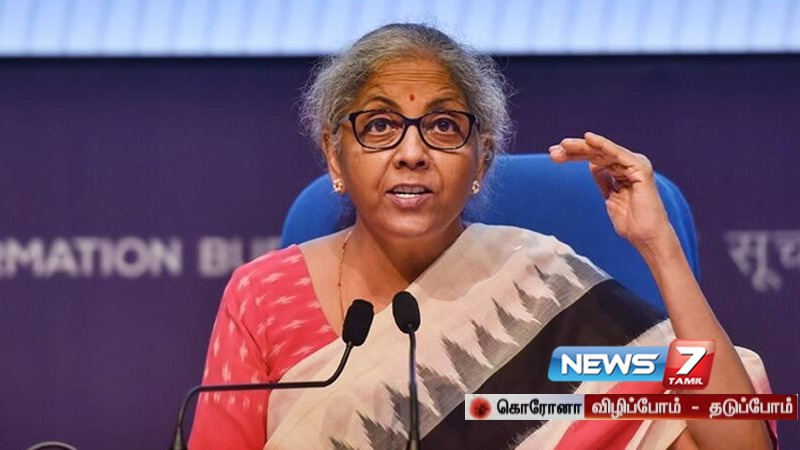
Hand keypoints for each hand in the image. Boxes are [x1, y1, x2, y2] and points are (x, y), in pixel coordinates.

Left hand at [548, 131, 674, 251]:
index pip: (594, 159)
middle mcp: (629, 165)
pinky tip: (589, 139)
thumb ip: (603, 180)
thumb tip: (592, 164)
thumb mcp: (610, 197)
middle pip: (597, 153)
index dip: (574, 155)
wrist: (646, 237)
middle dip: (574, 151)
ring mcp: (635, 165)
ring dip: (582, 147)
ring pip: (604, 152)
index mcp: (622, 170)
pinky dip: (604, 145)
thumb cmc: (631, 222)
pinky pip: (618, 154)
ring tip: (564, 145)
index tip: (554, 155)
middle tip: (553, 150)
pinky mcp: (640, 169)